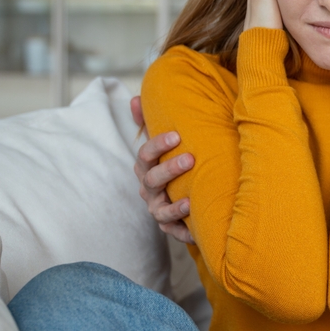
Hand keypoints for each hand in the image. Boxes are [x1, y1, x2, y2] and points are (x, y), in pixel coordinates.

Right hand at [130, 95, 195, 243]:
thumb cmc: (168, 161)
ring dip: (174, 207)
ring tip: (189, 201)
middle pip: (152, 180)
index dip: (158, 145)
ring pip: (161, 209)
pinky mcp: (169, 225)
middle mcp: (148, 188)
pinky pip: (173, 231)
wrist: (177, 192)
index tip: (176, 135)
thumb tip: (135, 98)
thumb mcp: (158, 143)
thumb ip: (147, 121)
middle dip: (170, 169)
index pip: (145, 154)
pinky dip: (182, 232)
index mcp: (146, 166)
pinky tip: (194, 231)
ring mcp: (157, 207)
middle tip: (190, 158)